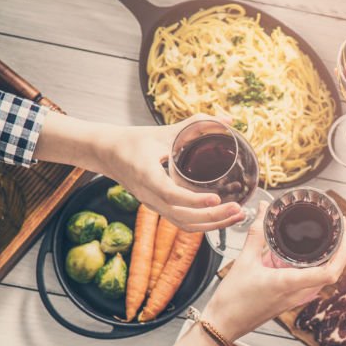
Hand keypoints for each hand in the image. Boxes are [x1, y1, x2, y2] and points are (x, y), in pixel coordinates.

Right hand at [92, 115, 245, 232]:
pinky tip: (222, 217)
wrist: (108, 154)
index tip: (215, 198)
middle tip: (237, 208)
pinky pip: (182, 223)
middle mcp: (150, 196)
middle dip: (213, 217)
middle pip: (182, 217)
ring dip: (212, 224)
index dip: (193, 200)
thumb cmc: (134, 141)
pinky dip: (203, 224)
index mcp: (147, 175)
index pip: (170, 194)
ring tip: (236, 215)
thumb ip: (197, 125)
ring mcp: (154, 205)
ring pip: (185, 224)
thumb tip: (228, 121)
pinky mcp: (159, 209)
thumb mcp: (164, 131)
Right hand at [202, 203, 345, 337]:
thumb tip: (263, 209)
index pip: (329, 273)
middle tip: (342, 231)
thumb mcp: (244, 261)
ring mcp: (295, 300)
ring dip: (330, 261)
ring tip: (331, 240)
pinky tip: (308, 257)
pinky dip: (315, 269)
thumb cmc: (232, 299)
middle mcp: (297, 294)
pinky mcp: (290, 301)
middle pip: (332, 275)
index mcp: (289, 283)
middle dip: (341, 253)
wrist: (223, 324)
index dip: (343, 253)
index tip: (344, 235)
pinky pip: (310, 283)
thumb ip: (256, 233)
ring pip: (322, 280)